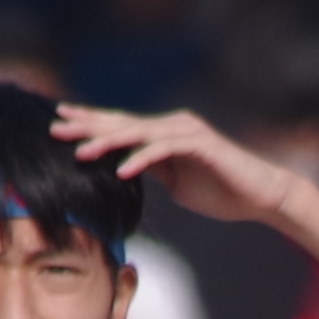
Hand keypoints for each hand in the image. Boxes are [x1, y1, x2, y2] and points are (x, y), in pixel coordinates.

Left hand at [58, 103, 305, 223]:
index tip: (59, 125)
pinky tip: (121, 170)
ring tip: (81, 152)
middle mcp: (172, 126)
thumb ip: (153, 171)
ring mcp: (186, 132)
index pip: (120, 127)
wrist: (262, 195)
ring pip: (138, 133)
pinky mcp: (201, 144)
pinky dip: (142, 159)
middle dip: (87, 126)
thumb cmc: (222, 192)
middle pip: (122, 123)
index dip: (89, 125)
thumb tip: (127, 170)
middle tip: (55, 127)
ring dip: (108, 143)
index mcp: (164, 134)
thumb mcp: (177, 183)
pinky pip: (164, 150)